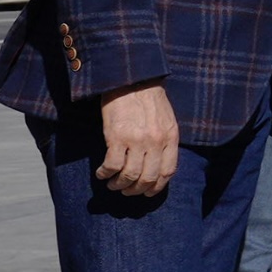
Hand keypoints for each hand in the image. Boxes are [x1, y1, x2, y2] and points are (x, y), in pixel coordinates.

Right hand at [94, 83, 178, 198]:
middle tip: (127, 191)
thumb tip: (157, 162)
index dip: (157, 187)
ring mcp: (137, 140)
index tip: (148, 192)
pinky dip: (106, 173)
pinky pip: (112, 165)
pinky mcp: (117, 137)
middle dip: (136, 190)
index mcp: (170, 137)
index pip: (168, 172)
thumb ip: (164, 140)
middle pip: (148, 178)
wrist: (131, 79)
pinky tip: (102, 173)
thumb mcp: (165, 119)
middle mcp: (155, 142)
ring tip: (113, 184)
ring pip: (129, 175)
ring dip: (119, 185)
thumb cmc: (147, 98)